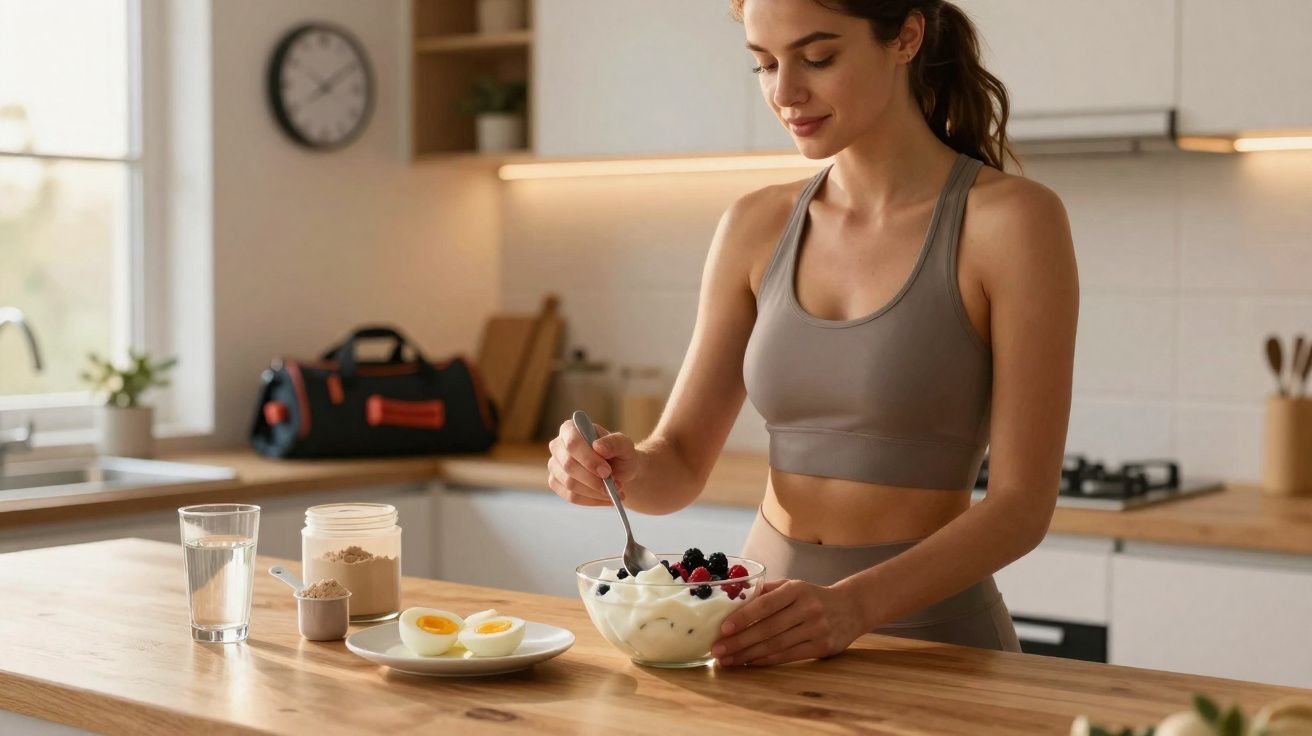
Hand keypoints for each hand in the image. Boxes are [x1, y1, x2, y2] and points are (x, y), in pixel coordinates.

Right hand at [546, 420, 638, 506]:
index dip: (588, 459)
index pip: (572, 443)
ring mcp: (554, 466)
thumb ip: (614, 442)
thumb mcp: (624, 445)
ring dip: (595, 491)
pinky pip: (571, 496)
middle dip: (593, 479)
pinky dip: (591, 500)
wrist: (619, 470)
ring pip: (569, 484)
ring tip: (615, 491)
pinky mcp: (556, 483)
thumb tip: (597, 446)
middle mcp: (557, 446)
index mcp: (571, 429)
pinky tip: (605, 498)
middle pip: (568, 465)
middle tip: (615, 485)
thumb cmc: (618, 453)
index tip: (607, 471)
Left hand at [711, 579, 866, 666]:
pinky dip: (766, 661)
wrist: (852, 607)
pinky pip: (788, 656)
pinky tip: (749, 663)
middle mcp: (808, 608)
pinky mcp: (823, 647)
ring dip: (748, 655)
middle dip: (739, 642)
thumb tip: (733, 599)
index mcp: (797, 589)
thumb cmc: (813, 596)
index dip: (743, 618)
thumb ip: (767, 592)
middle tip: (717, 650)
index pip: (765, 605)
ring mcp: (817, 629)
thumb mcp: (793, 586)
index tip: (723, 629)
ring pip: (776, 646)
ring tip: (728, 660)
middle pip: (768, 629)